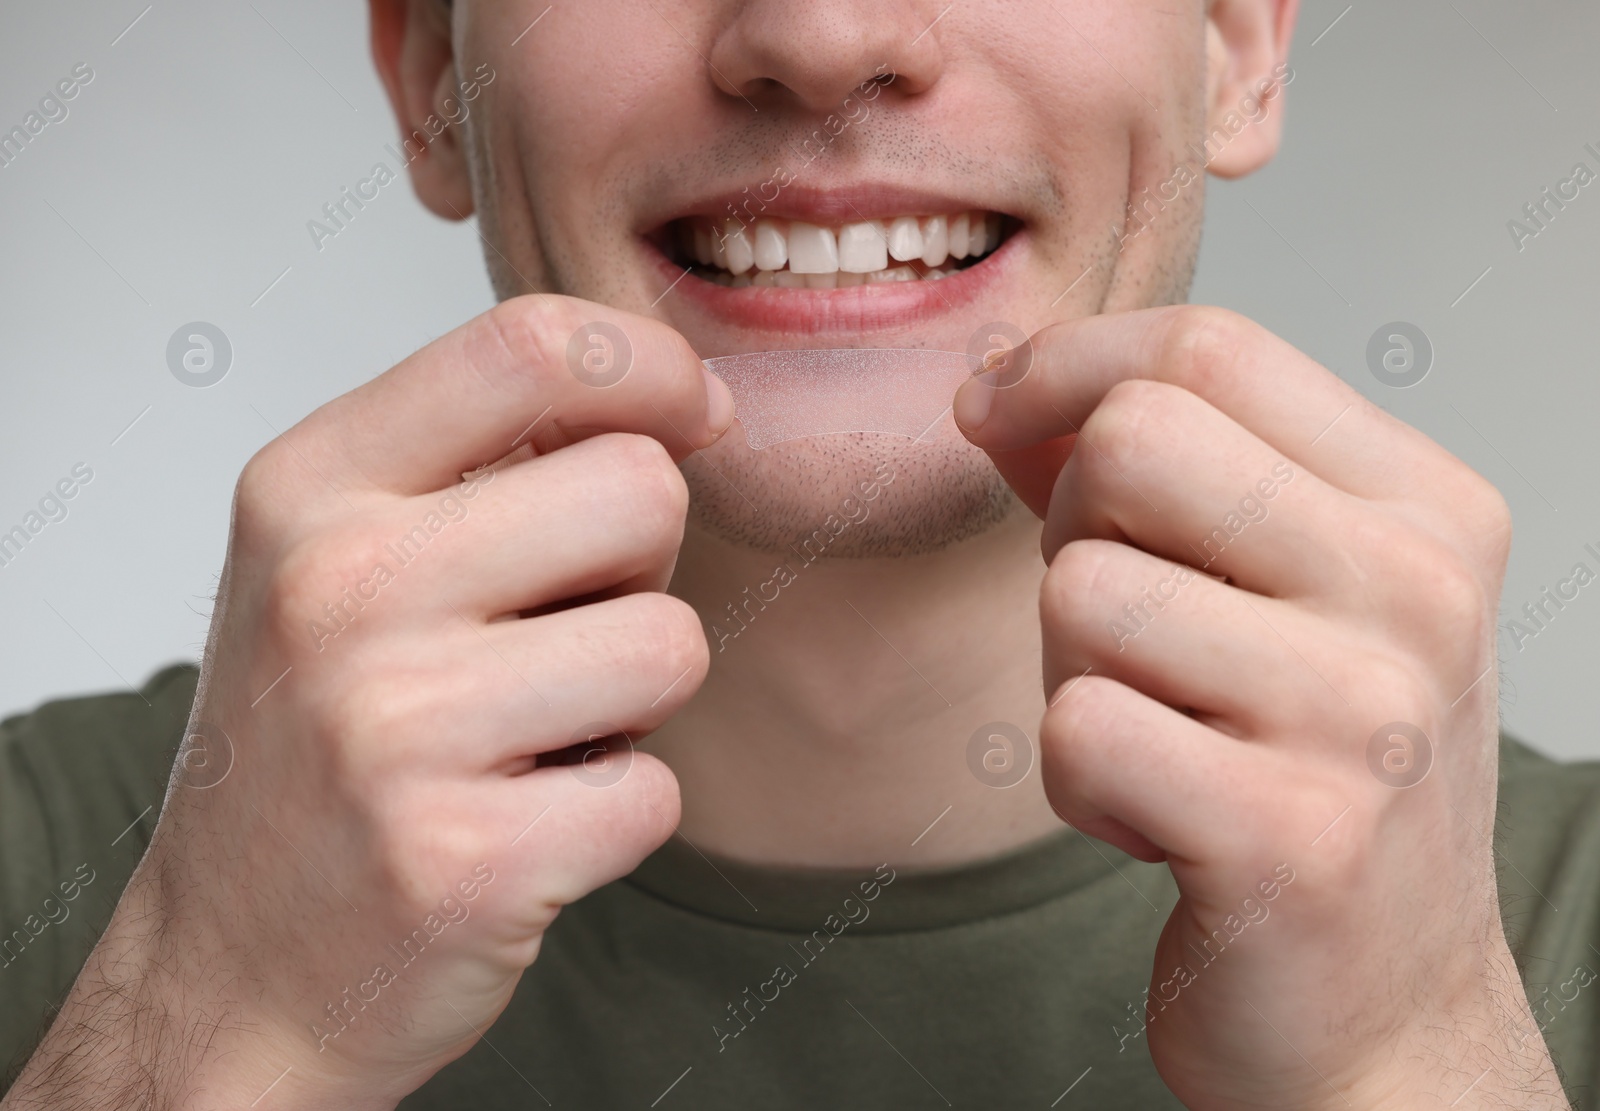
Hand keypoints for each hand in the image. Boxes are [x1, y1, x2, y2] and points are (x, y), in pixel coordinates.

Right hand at [3, 296, 732, 1109]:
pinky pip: (659, 789)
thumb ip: (477, 461)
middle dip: (641, 565)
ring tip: (535, 733)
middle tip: (563, 631)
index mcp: (310, 490)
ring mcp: (396, 730)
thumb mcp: (334, 559)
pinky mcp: (468, 861)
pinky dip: (618, 813)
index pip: (529, 346)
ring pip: (671, 645)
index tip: (695, 414)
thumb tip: (676, 399)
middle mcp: (340, 591)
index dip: (653, 367)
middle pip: (643, 491)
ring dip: (636, 700)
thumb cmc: (313, 746)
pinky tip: (527, 824)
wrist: (234, 969)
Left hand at [955, 306, 1567, 1108]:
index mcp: (1424, 508)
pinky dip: (1077, 780)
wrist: (1384, 1007)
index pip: (1210, 347)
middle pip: (1131, 440)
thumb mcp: (1273, 594)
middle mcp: (1416, 593)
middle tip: (1121, 628)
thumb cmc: (1309, 778)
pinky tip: (1156, 820)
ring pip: (1080, 591)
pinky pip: (1072, 727)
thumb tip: (1004, 387)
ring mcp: (1363, 717)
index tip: (991, 412)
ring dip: (1072, 673)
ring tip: (1162, 740)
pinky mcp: (1289, 838)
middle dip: (1069, 527)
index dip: (1064, 364)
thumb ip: (1159, 477)